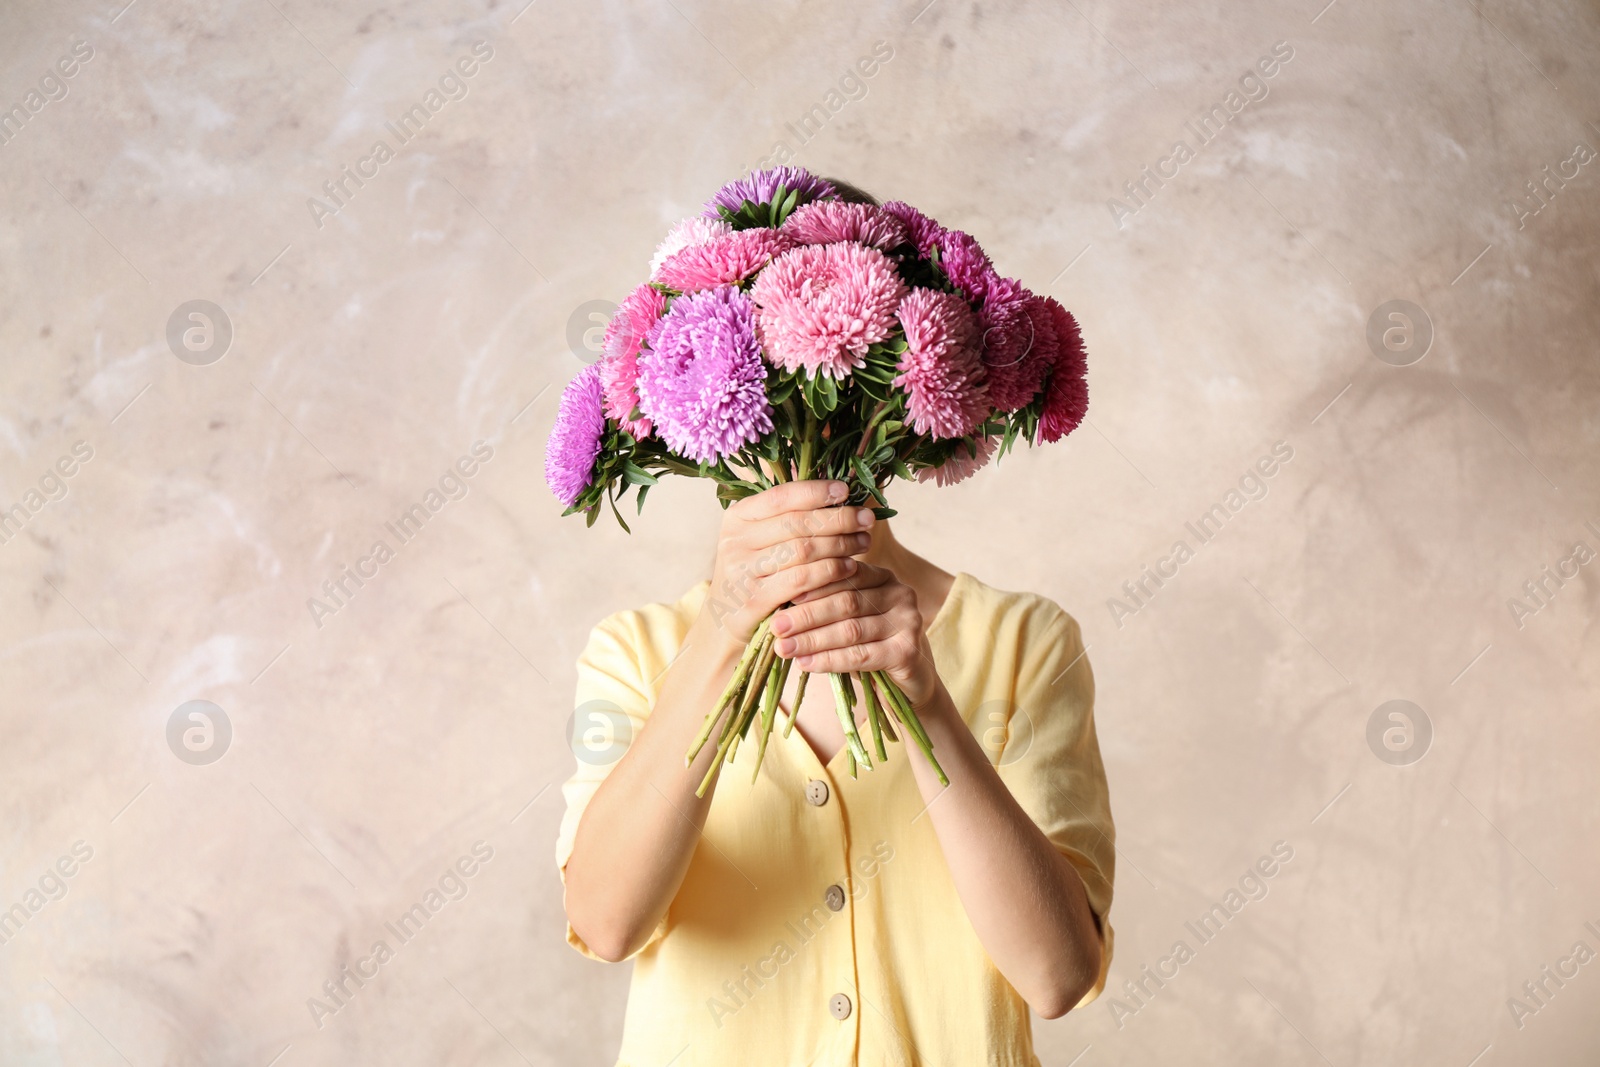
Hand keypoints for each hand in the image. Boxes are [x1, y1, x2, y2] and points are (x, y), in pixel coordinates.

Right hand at [698, 480, 877, 646]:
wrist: (726, 622)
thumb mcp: (762, 540)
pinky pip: (802, 581)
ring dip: (840, 545)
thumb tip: (837, 490)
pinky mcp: (755, 599)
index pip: (781, 496)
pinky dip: (831, 572)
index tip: (846, 490)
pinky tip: (850, 568)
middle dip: (838, 518)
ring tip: (863, 543)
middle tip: (867, 520)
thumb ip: (791, 516)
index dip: (816, 491)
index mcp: (737, 517)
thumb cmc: (757, 574)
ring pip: (803, 550)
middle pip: (797, 522)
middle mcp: (734, 541)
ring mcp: (742, 571)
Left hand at [769, 561, 939, 708]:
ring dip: (813, 640)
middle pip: (846, 601)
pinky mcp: (908, 652)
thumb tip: (780, 608)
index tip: (779, 597)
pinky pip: (860, 656)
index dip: (810, 586)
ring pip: (851, 629)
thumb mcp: (850, 620)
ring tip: (784, 648)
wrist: (910, 683)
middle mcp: (901, 593)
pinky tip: (806, 664)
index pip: (843, 575)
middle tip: (776, 626)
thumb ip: (827, 607)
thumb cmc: (871, 646)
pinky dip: (829, 660)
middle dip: (807, 615)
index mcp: (884, 576)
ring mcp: (909, 622)